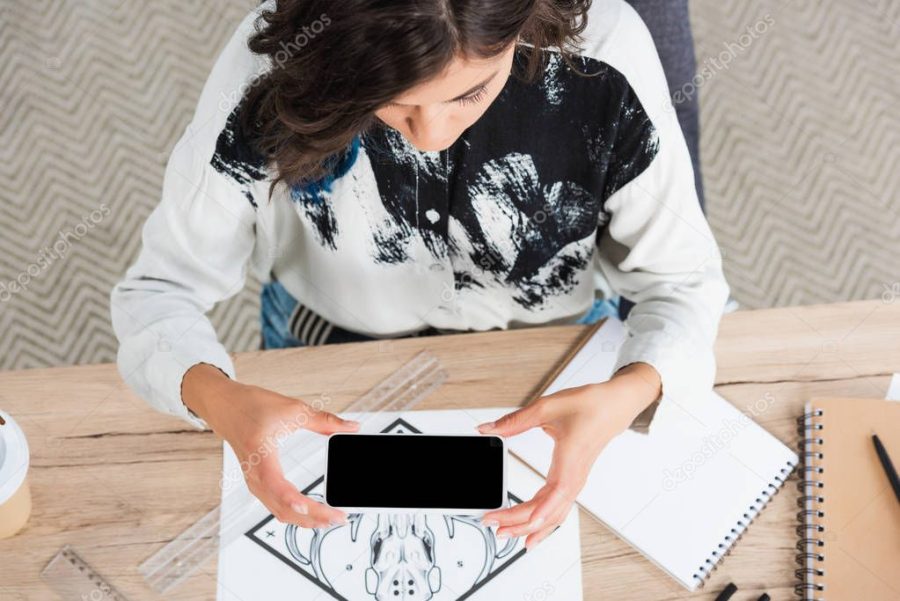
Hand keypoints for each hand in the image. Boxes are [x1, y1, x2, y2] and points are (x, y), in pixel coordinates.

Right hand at [182, 363, 358, 528]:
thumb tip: (352, 426)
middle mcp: (255, 475)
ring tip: (330, 520)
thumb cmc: (250, 406)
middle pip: (283, 507)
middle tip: (339, 519)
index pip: (278, 487)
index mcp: (261, 456)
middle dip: (312, 517)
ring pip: (279, 511)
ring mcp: (255, 482)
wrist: (224, 406)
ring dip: (304, 520)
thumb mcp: (292, 409)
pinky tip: (310, 512)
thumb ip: (325, 421)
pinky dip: (294, 514)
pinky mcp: (258, 483)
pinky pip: (275, 506)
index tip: (311, 508)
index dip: (294, 501)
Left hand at [478, 363, 660, 548]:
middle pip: (547, 513)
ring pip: (554, 514)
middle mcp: (574, 477)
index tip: (506, 522)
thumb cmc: (590, 406)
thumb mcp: (546, 408)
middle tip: (493, 527)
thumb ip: (514, 422)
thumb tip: (488, 429)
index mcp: (569, 463)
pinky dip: (545, 520)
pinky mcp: (574, 478)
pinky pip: (559, 506)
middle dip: (519, 524)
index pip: (547, 500)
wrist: (615, 404)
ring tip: (509, 533)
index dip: (527, 515)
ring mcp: (575, 480)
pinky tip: (534, 526)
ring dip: (531, 526)